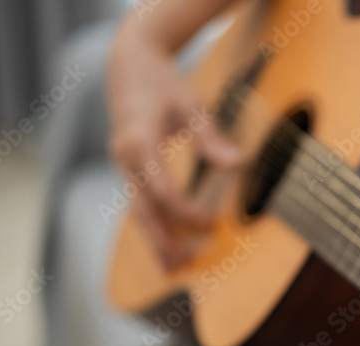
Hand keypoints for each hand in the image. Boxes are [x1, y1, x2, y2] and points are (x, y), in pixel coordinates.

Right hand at [107, 25, 239, 266]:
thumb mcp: (191, 103)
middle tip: (182, 267)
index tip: (210, 224)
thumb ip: (211, 136)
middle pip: (142, 209)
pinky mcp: (127, 169)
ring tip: (174, 268)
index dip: (185, 212)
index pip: (162, 190)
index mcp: (138, 141)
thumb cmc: (165, 82)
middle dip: (161, 240)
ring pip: (137, 211)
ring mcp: (122, 165)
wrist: (131, 63)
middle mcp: (123, 157)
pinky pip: (139, 203)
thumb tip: (238, 163)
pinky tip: (169, 245)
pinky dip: (154, 225)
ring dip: (155, 240)